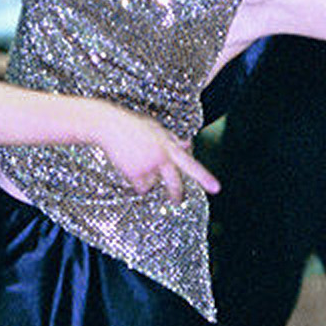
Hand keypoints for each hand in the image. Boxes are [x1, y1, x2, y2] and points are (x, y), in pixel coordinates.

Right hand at [96, 107, 219, 201]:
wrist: (109, 125)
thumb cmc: (132, 125)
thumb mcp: (157, 128)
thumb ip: (173, 139)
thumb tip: (189, 145)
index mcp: (170, 145)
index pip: (190, 163)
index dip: (204, 176)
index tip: (216, 189)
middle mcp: (163, 156)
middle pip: (175, 182)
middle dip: (176, 194)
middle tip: (177, 201)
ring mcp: (150, 165)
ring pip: (153, 184)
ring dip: (145, 178)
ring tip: (134, 161)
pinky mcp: (136, 172)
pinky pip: (141, 187)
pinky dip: (135, 181)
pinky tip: (128, 166)